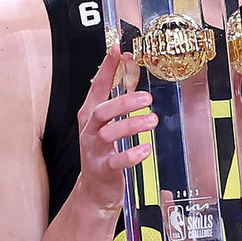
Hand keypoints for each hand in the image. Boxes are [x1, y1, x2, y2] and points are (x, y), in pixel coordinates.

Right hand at [67, 49, 157, 214]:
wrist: (94, 189)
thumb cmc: (103, 150)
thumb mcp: (109, 122)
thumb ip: (119, 95)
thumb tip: (130, 65)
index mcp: (90, 115)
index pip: (97, 87)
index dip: (106, 68)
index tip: (118, 51)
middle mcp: (90, 130)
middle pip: (101, 111)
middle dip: (124, 102)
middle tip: (147, 98)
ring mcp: (94, 150)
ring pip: (108, 134)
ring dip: (131, 125)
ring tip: (151, 120)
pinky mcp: (103, 169)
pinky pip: (117, 161)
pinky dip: (132, 154)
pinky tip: (145, 148)